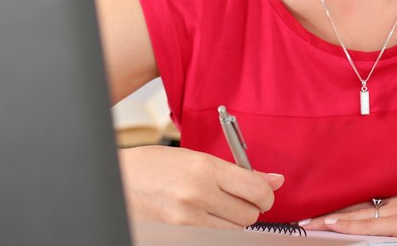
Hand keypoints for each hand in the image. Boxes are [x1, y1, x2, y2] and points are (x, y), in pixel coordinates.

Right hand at [118, 145, 284, 228]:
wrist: (120, 181)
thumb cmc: (156, 166)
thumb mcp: (197, 158)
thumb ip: (239, 171)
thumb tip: (276, 181)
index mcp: (205, 168)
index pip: (256, 190)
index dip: (265, 194)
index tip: (262, 193)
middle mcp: (198, 195)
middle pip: (249, 215)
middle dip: (248, 208)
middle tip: (234, 198)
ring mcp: (187, 220)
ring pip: (235, 231)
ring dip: (232, 221)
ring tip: (214, 207)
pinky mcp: (180, 236)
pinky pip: (216, 238)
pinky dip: (217, 231)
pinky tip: (204, 218)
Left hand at [301, 188, 396, 237]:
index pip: (363, 206)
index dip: (341, 211)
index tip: (321, 214)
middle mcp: (396, 203)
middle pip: (354, 208)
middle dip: (328, 214)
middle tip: (303, 219)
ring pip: (356, 215)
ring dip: (330, 219)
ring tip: (307, 223)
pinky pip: (370, 224)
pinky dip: (348, 223)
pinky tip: (332, 223)